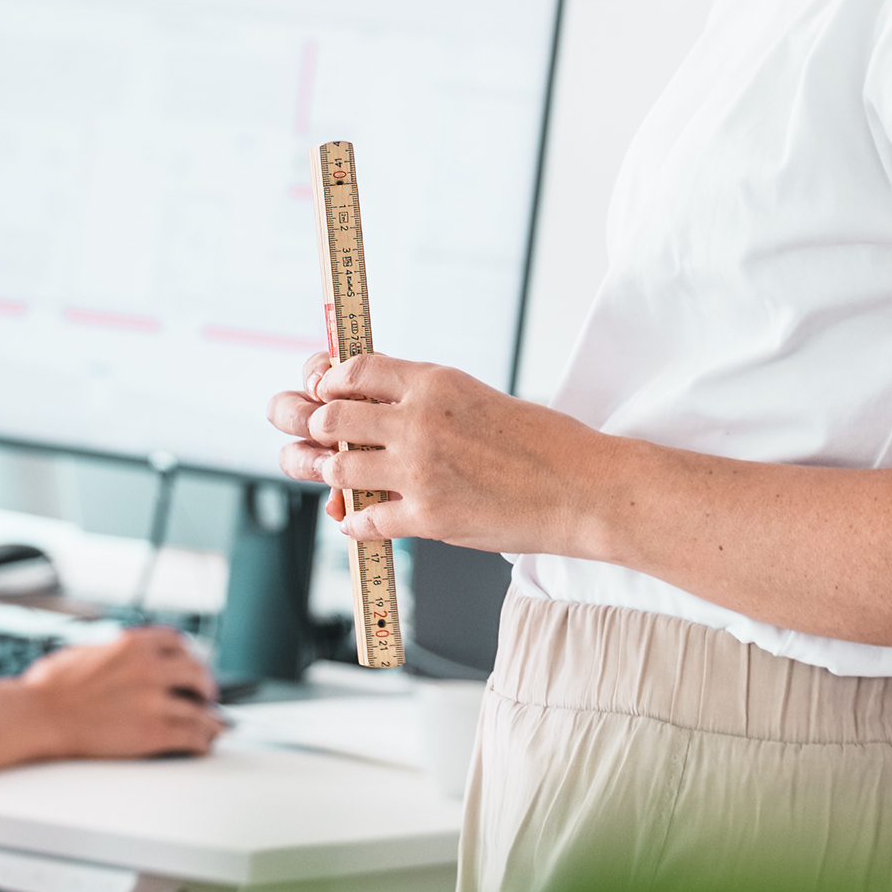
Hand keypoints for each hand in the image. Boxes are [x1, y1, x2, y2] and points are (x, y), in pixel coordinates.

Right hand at [20, 622, 218, 758]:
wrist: (37, 716)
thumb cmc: (49, 688)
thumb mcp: (86, 650)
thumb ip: (115, 652)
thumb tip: (125, 659)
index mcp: (132, 644)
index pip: (177, 641)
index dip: (188, 656)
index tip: (190, 666)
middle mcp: (148, 668)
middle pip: (197, 672)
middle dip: (205, 686)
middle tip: (207, 697)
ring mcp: (153, 700)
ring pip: (200, 709)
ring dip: (210, 719)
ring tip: (214, 726)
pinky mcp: (152, 732)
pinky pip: (192, 736)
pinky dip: (202, 741)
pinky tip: (202, 744)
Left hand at [266, 348, 597, 555]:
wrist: (584, 489)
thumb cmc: (542, 444)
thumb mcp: (477, 399)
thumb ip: (423, 401)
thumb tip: (369, 409)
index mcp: (435, 382)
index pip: (353, 370)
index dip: (326, 380)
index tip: (321, 391)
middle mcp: (419, 421)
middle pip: (330, 417)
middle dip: (310, 426)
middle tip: (308, 433)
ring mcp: (420, 471)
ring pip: (337, 468)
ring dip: (324, 473)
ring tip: (324, 473)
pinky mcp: (427, 517)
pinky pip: (362, 519)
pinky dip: (353, 521)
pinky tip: (356, 518)